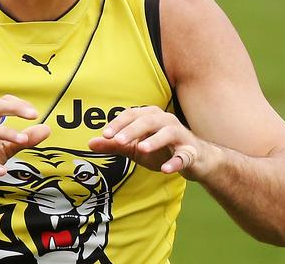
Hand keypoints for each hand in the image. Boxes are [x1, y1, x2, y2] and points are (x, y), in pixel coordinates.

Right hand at [0, 95, 50, 194]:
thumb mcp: (2, 150)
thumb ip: (22, 140)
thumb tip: (46, 129)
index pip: (2, 102)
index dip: (18, 104)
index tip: (34, 113)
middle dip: (13, 108)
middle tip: (32, 114)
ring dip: (5, 132)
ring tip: (22, 141)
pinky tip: (1, 171)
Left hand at [88, 105, 212, 179]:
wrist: (194, 160)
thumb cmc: (161, 149)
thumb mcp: (135, 147)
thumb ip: (115, 145)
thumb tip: (90, 143)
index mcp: (150, 116)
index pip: (131, 115)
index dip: (118, 124)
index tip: (105, 135)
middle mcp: (166, 121)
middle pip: (148, 120)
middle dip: (132, 130)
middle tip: (118, 141)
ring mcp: (180, 135)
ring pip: (168, 133)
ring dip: (154, 140)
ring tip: (141, 149)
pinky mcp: (191, 152)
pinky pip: (184, 156)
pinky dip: (176, 162)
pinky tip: (166, 170)